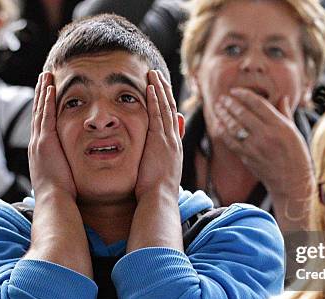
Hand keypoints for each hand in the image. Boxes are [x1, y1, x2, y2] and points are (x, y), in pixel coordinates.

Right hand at [28, 72, 76, 199]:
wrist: (55, 202)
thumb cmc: (63, 195)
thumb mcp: (63, 177)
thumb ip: (66, 167)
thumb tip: (73, 168)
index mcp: (41, 152)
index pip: (42, 124)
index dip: (44, 108)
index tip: (47, 94)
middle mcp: (36, 144)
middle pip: (38, 112)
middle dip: (41, 94)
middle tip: (44, 77)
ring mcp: (39, 142)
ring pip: (40, 110)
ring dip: (43, 91)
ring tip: (46, 75)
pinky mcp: (45, 142)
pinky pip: (46, 116)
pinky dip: (47, 101)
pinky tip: (51, 87)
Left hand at [134, 70, 182, 200]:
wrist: (159, 199)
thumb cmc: (156, 193)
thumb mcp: (160, 174)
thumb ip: (160, 160)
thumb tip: (158, 157)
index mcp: (173, 149)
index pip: (171, 120)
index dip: (167, 104)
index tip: (162, 92)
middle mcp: (174, 141)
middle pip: (171, 110)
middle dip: (165, 91)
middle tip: (158, 75)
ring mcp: (168, 139)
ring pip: (166, 108)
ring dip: (160, 89)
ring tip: (154, 73)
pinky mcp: (160, 140)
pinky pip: (158, 114)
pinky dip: (155, 99)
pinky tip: (151, 86)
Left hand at [214, 88, 313, 198]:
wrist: (291, 181)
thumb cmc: (296, 155)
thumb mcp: (294, 131)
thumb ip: (285, 113)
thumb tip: (283, 96)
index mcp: (279, 126)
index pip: (258, 104)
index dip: (244, 95)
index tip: (234, 91)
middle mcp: (266, 135)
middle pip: (243, 114)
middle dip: (230, 104)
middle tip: (222, 98)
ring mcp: (255, 147)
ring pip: (234, 127)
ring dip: (223, 116)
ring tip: (218, 108)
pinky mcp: (247, 158)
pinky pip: (231, 142)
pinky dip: (223, 132)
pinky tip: (219, 125)